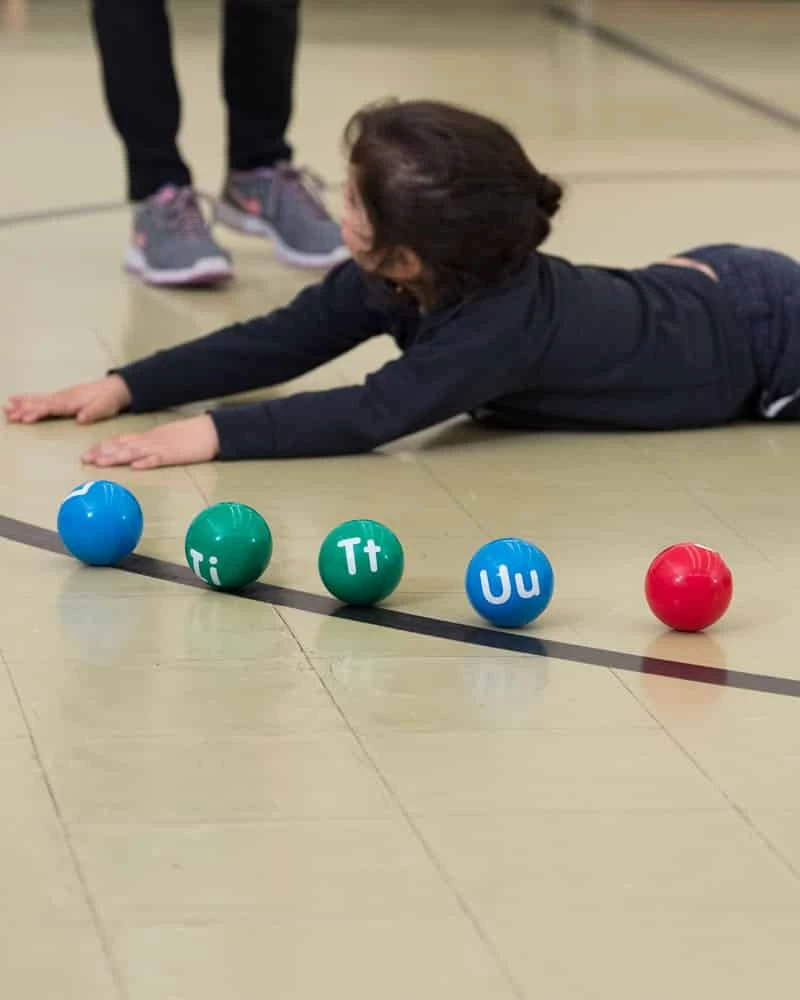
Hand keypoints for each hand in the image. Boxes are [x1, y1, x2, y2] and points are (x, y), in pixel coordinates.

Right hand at [4, 375, 131, 424]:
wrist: (114, 389)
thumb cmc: (109, 400)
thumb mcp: (104, 408)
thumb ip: (92, 413)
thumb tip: (81, 419)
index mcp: (71, 402)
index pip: (50, 408)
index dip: (37, 413)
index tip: (24, 418)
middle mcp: (62, 398)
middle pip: (39, 403)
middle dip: (23, 409)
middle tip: (7, 415)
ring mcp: (60, 396)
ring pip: (37, 400)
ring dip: (21, 404)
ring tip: (5, 409)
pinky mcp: (60, 398)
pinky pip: (39, 398)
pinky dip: (27, 399)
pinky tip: (16, 400)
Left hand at [81, 414, 219, 469]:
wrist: (211, 430)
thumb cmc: (191, 436)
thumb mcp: (166, 438)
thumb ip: (151, 446)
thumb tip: (135, 457)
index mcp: (149, 437)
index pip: (122, 441)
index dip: (103, 447)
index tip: (87, 454)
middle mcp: (151, 441)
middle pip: (123, 446)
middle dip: (102, 453)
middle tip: (85, 460)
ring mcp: (162, 447)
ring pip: (135, 452)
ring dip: (116, 457)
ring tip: (101, 463)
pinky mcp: (175, 455)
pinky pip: (159, 459)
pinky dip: (146, 463)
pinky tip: (135, 467)